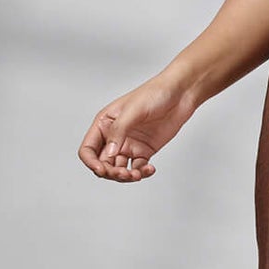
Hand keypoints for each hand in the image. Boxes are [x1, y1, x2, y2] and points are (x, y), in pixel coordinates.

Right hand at [78, 74, 193, 182]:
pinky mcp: (145, 150)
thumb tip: (108, 154)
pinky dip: (142, 172)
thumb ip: (118, 132)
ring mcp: (129, 144)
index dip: (91, 162)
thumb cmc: (154, 93)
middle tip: (124, 173)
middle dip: (111, 172)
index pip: (88, 149)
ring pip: (119, 169)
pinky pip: (137, 168)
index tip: (102, 170)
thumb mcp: (132, 110)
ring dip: (126, 176)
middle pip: (103, 163)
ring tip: (137, 174)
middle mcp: (114, 136)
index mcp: (104, 124)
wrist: (180, 94)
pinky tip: (150, 169)